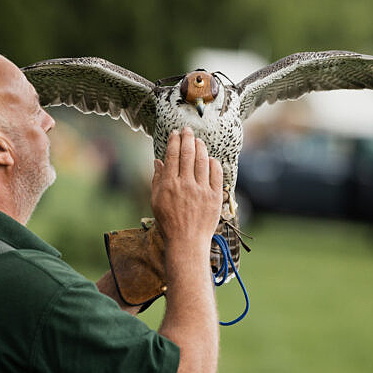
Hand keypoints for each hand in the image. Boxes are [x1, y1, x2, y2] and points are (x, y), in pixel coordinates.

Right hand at [151, 127, 222, 255]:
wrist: (187, 242)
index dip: (174, 141)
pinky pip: (216, 174)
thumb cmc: (169, 223)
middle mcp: (185, 185)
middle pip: (187, 154)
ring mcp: (201, 190)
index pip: (172, 156)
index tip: (175, 133)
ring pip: (202, 160)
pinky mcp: (215, 197)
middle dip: (187, 138)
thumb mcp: (156, 201)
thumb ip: (157, 180)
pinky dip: (213, 163)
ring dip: (200, 147)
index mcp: (169, 185)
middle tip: (187, 130)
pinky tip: (210, 159)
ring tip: (198, 141)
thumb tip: (158, 161)